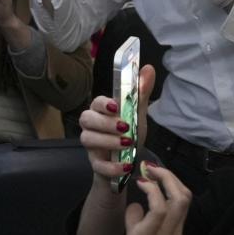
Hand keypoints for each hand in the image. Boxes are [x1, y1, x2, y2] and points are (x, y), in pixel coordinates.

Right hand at [79, 65, 155, 186]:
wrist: (127, 164)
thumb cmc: (129, 135)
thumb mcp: (138, 115)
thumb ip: (141, 93)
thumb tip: (148, 68)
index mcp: (101, 112)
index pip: (95, 102)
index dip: (103, 103)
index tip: (116, 106)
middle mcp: (92, 126)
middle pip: (85, 118)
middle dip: (104, 122)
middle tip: (125, 127)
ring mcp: (92, 145)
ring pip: (87, 139)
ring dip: (107, 141)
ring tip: (127, 144)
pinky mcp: (95, 164)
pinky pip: (97, 165)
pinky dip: (112, 166)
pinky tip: (126, 165)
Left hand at [105, 165, 190, 234]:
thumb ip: (138, 224)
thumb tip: (136, 206)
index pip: (183, 206)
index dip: (171, 185)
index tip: (154, 175)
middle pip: (186, 198)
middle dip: (171, 177)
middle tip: (152, 168)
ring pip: (179, 199)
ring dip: (165, 178)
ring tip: (148, 170)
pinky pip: (159, 208)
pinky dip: (151, 190)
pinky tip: (140, 184)